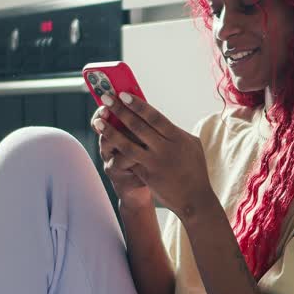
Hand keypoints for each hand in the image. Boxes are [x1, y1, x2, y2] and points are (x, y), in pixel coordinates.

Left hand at [94, 93, 214, 218]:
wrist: (195, 199)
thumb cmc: (195, 169)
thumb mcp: (192, 145)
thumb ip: (176, 132)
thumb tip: (158, 120)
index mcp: (178, 137)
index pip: (154, 117)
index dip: (137, 104)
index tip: (123, 94)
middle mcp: (166, 148)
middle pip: (138, 126)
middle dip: (120, 110)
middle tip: (106, 99)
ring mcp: (155, 163)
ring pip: (127, 144)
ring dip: (110, 131)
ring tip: (97, 120)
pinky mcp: (147, 175)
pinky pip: (129, 160)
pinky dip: (117, 150)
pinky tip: (105, 142)